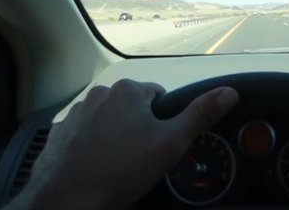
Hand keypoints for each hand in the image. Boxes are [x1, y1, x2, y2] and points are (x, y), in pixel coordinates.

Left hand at [6, 79, 238, 209]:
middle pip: (131, 107)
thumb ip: (200, 114)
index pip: (158, 96)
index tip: (161, 144)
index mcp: (128, 90)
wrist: (69, 198)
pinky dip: (92, 146)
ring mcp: (76, 113)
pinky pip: (84, 134)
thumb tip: (230, 91)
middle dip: (139, 127)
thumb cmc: (125, 167)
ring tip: (118, 165)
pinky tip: (96, 166)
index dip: (165, 120)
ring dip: (115, 135)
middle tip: (142, 157)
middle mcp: (100, 93)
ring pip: (107, 120)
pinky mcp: (58, 133)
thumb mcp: (171, 143)